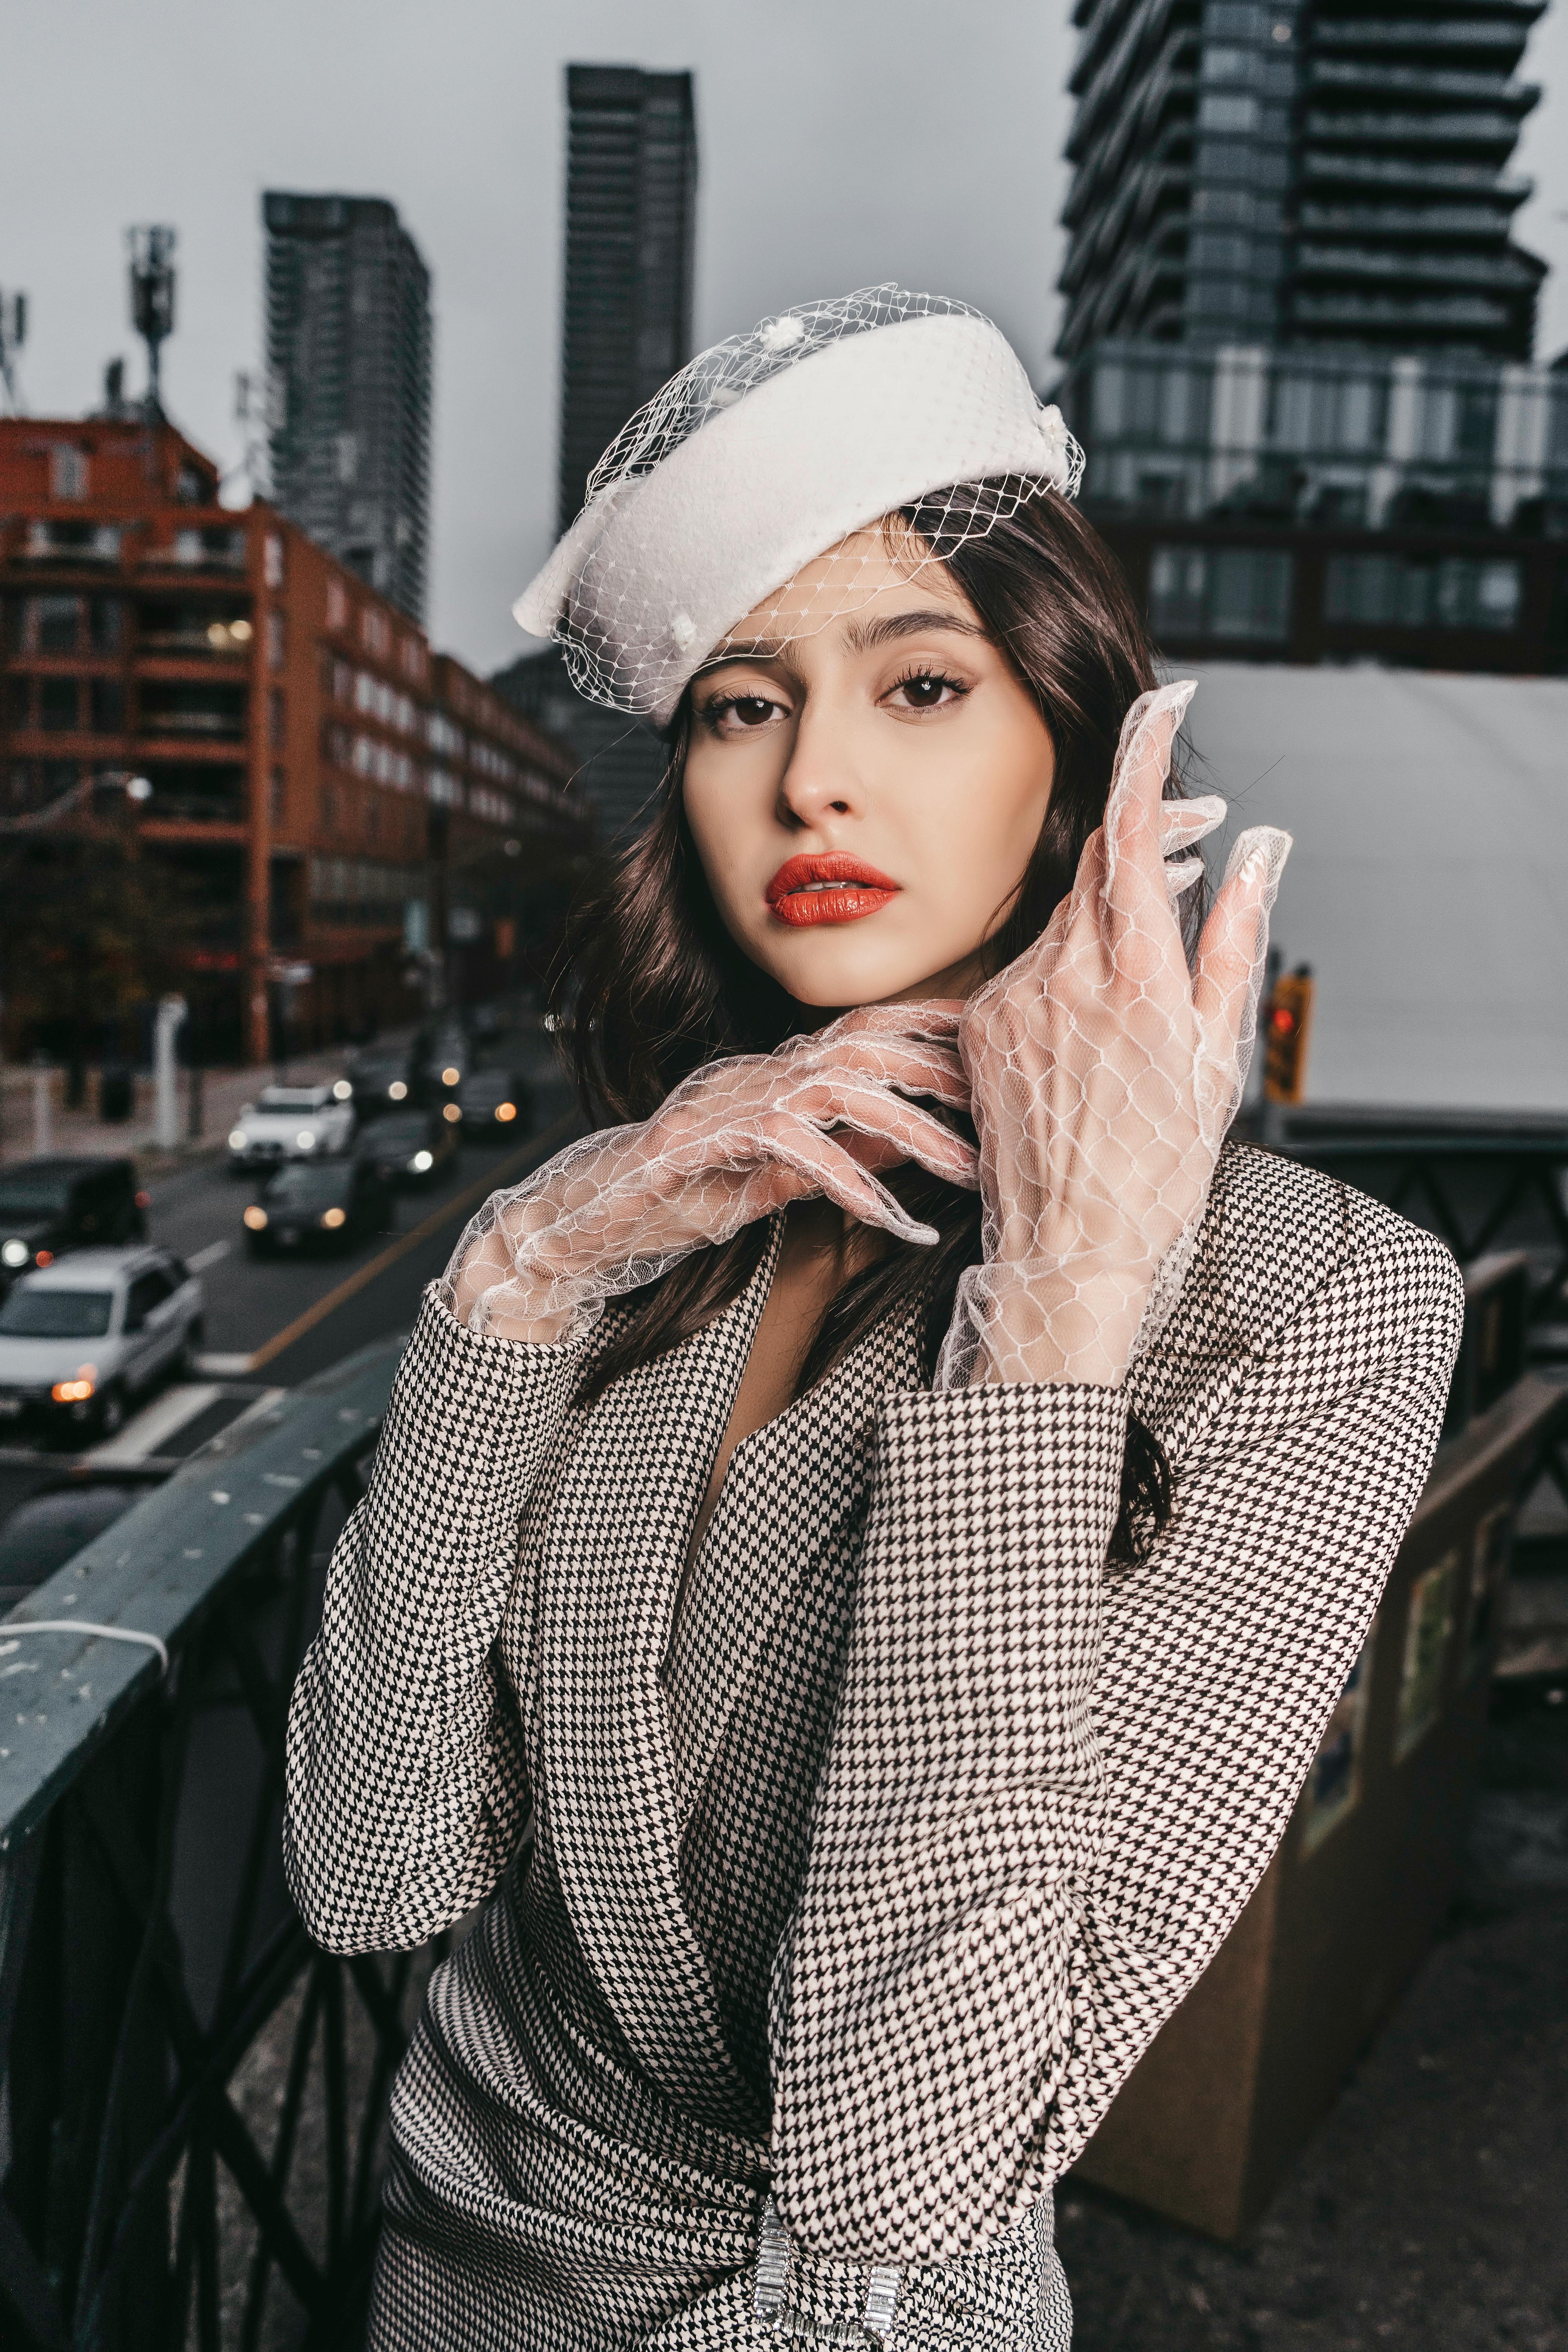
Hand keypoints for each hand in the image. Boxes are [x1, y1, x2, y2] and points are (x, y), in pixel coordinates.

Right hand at [444, 1005, 977, 1342]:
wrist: (587, 1218)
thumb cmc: (678, 1197)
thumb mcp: (774, 1177)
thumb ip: (837, 1153)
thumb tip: (907, 1139)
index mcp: (776, 1073)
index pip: (864, 1032)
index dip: (929, 1026)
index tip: (994, 1038)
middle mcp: (759, 1074)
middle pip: (868, 1049)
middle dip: (943, 1071)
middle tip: (1008, 1105)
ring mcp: (732, 1102)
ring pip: (843, 1093)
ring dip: (916, 1132)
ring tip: (970, 1169)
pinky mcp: (707, 1140)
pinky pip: (793, 1152)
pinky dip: (849, 1182)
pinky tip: (891, 1217)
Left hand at [941, 680, 1289, 1389]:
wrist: (1068, 1244)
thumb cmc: (1156, 1163)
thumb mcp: (1219, 1052)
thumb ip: (1232, 938)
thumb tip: (1260, 850)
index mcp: (1137, 975)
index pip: (1135, 830)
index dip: (1148, 755)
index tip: (1164, 702)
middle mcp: (1067, 973)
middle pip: (1100, 867)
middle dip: (1145, 843)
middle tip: (1194, 845)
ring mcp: (1015, 996)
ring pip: (1066, 921)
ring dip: (1106, 927)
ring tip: (1134, 1001)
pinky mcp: (980, 1023)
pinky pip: (1027, 968)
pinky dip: (1062, 975)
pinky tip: (1084, 1033)